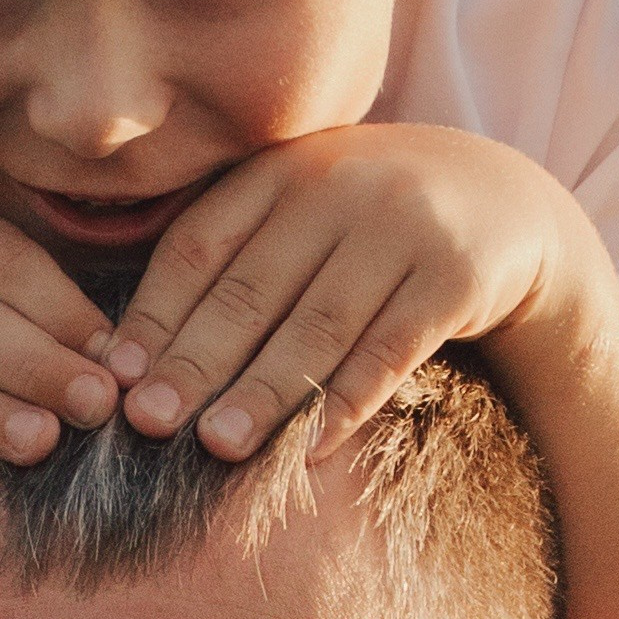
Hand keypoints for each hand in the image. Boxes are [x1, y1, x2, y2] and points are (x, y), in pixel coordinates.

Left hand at [104, 125, 587, 459]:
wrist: (503, 203)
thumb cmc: (367, 223)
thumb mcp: (301, 211)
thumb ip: (233, 255)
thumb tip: (131, 355)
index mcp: (279, 170)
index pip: (199, 247)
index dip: (154, 315)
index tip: (115, 378)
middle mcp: (336, 187)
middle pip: (251, 289)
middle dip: (195, 362)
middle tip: (147, 423)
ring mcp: (400, 228)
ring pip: (318, 325)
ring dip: (264, 392)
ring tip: (217, 446)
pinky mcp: (455, 275)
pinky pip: (391, 349)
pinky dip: (347, 401)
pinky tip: (309, 448)